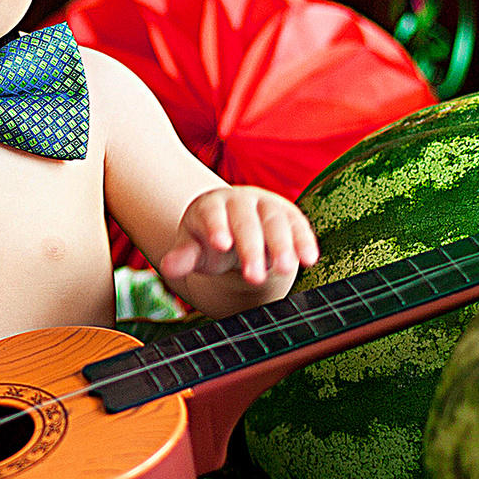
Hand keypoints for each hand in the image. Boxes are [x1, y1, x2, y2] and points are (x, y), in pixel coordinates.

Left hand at [155, 187, 318, 288]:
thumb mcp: (193, 248)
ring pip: (276, 223)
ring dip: (283, 245)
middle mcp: (241, 201)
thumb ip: (183, 257)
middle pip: (247, 222)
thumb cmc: (208, 240)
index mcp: (211, 206)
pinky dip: (304, 242)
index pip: (213, 214)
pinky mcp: (289, 216)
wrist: (234, 227)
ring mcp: (267, 206)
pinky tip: (309, 259)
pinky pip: (298, 226)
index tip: (221, 245)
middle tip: (254, 277)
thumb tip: (168, 267)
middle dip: (252, 249)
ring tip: (286, 269)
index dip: (217, 227)